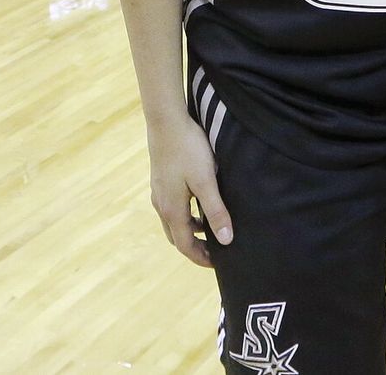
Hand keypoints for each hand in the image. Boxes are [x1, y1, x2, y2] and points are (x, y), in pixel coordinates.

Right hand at [146, 112, 233, 266]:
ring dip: (191, 230)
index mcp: (172, 210)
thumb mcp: (206, 181)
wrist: (166, 122)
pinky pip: (173, 208)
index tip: (218, 264)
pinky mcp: (160, 181)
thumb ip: (215, 210)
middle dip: (195, 247)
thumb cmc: (188, 149)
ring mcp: (158, 193)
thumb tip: (226, 240)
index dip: (201, 258)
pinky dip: (186, 215)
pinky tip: (200, 204)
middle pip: (177, 237)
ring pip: (174, 222)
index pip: (185, 246)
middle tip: (216, 250)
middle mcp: (161, 205)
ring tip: (212, 229)